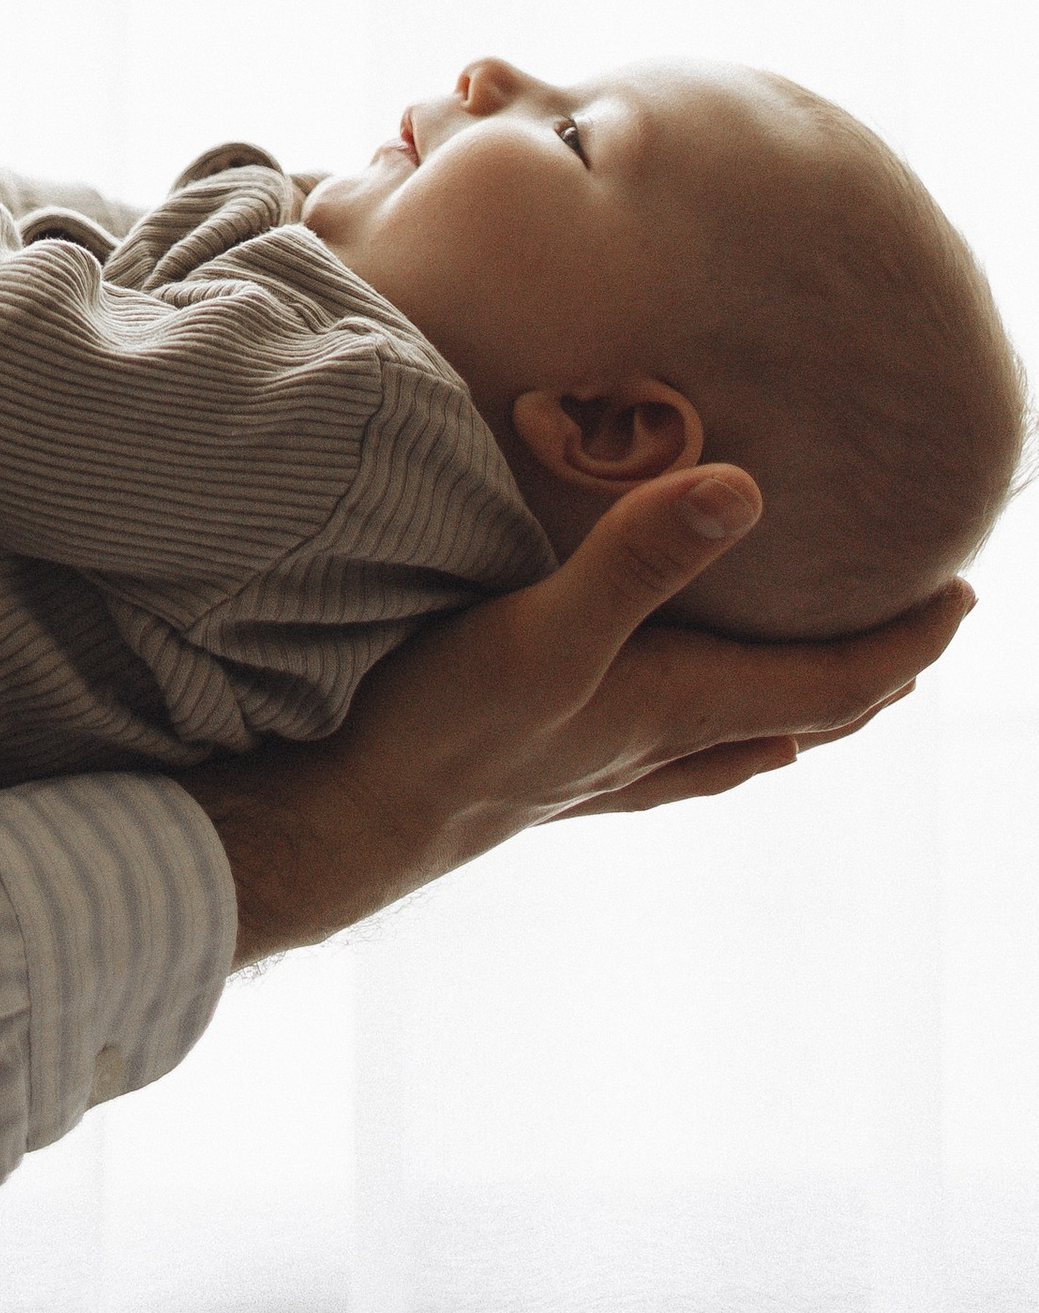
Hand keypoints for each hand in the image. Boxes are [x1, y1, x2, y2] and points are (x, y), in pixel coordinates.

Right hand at [188, 463, 972, 967]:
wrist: (347, 821)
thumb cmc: (444, 727)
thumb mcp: (544, 626)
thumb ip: (639, 559)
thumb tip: (747, 490)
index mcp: (674, 705)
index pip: (827, 682)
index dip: (902, 645)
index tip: (964, 598)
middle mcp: (655, 743)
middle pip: (796, 712)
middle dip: (867, 672)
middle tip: (921, 629)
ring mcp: (603, 768)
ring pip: (734, 742)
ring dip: (794, 707)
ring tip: (828, 685)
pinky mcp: (548, 772)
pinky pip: (668, 761)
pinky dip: (714, 739)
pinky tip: (693, 743)